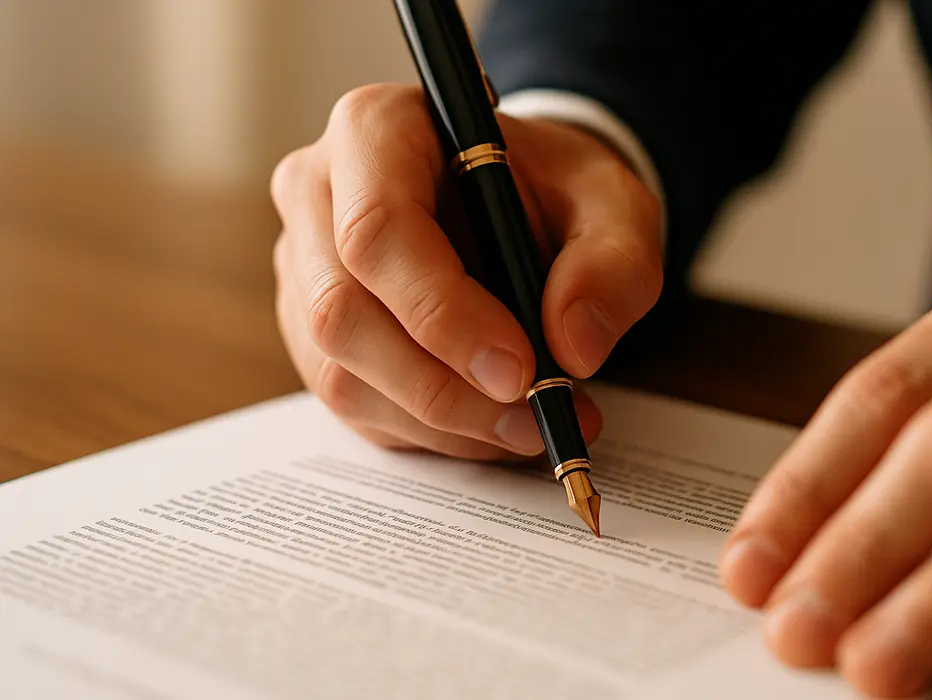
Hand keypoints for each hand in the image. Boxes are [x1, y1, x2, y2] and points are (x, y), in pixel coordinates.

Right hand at [271, 84, 661, 459]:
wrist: (525, 206)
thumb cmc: (557, 190)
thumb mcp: (615, 203)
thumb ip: (613, 263)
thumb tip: (572, 344)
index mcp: (376, 130)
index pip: (377, 230)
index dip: (442, 312)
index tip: (520, 368)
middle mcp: (317, 194)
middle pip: (343, 312)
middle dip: (445, 386)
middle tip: (536, 417)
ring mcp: (303, 269)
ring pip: (342, 372)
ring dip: (444, 421)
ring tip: (534, 428)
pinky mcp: (313, 334)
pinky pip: (354, 404)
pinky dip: (432, 433)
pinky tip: (495, 428)